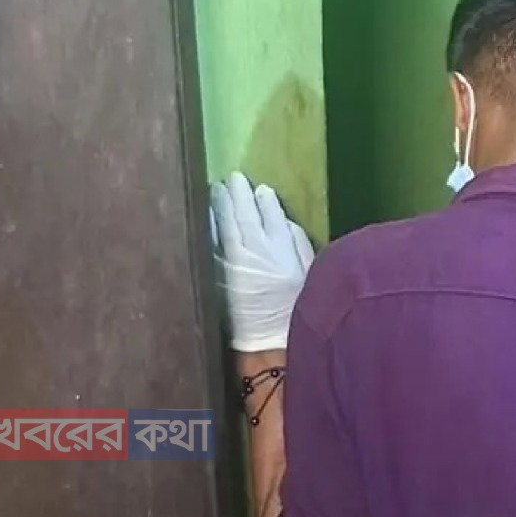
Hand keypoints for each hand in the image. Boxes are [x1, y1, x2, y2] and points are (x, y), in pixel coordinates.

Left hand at [211, 172, 314, 351]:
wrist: (271, 338)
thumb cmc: (296, 306)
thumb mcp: (309, 271)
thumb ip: (298, 242)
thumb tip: (284, 220)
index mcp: (283, 247)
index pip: (272, 214)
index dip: (264, 200)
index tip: (259, 188)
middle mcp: (258, 248)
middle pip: (246, 214)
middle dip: (239, 194)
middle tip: (233, 177)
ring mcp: (236, 259)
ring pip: (227, 224)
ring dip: (222, 204)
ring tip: (217, 188)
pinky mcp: (219, 272)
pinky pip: (213, 241)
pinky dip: (210, 225)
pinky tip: (206, 213)